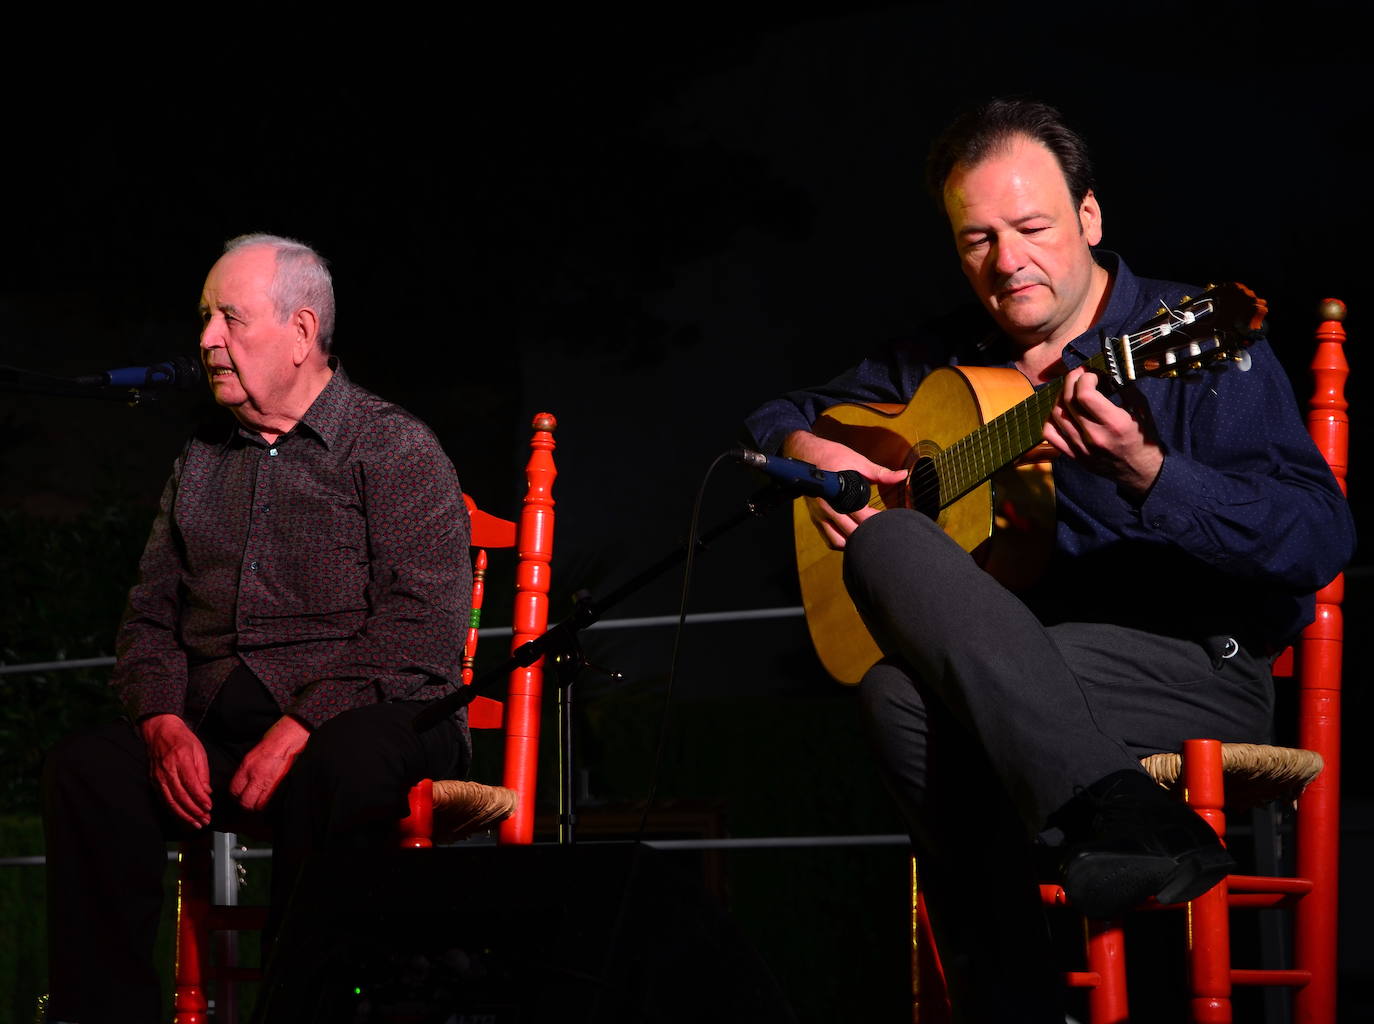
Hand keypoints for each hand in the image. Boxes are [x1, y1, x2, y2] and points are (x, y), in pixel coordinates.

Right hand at [139, 714, 211, 828]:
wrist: (160, 732)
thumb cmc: (182, 740)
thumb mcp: (199, 751)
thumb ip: (203, 772)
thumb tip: (207, 792)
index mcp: (181, 760)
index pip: (191, 784)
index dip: (200, 798)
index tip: (209, 807)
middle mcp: (168, 770)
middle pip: (181, 796)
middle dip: (194, 811)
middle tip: (205, 820)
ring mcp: (158, 777)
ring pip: (171, 801)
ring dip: (184, 815)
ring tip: (196, 824)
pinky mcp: (154, 782)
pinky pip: (164, 800)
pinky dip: (174, 811)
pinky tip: (183, 818)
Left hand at [230, 715, 309, 812]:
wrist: (287, 739)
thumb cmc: (270, 743)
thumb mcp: (251, 756)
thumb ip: (245, 771)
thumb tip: (242, 784)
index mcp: (246, 767)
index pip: (234, 789)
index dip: (235, 795)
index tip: (237, 795)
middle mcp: (254, 775)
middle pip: (244, 800)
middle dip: (244, 804)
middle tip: (245, 802)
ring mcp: (266, 780)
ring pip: (255, 803)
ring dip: (254, 806)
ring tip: (254, 803)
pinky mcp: (277, 782)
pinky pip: (266, 800)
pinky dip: (263, 803)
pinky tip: (263, 800)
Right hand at [782, 430, 907, 548]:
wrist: (804, 454)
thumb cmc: (831, 456)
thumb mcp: (858, 461)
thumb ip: (880, 473)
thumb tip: (902, 475)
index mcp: (838, 493)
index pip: (862, 516)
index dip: (878, 520)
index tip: (890, 520)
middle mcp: (826, 507)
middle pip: (851, 532)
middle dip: (868, 533)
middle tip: (882, 529)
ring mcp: (819, 515)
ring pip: (838, 541)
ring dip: (854, 542)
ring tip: (867, 536)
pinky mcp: (815, 519)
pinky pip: (829, 539)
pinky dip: (842, 542)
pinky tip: (854, 537)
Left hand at [1042, 367, 1163, 496]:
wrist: (1139, 471)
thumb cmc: (1142, 438)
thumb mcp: (1142, 409)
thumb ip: (1125, 388)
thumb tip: (1107, 371)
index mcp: (1114, 423)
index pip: (1084, 394)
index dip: (1085, 378)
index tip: (1092, 374)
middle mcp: (1094, 435)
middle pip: (1068, 401)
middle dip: (1071, 380)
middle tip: (1078, 374)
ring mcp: (1080, 447)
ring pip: (1056, 414)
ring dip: (1061, 396)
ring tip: (1071, 390)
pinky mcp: (1072, 455)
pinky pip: (1050, 434)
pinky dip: (1051, 418)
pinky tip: (1061, 411)